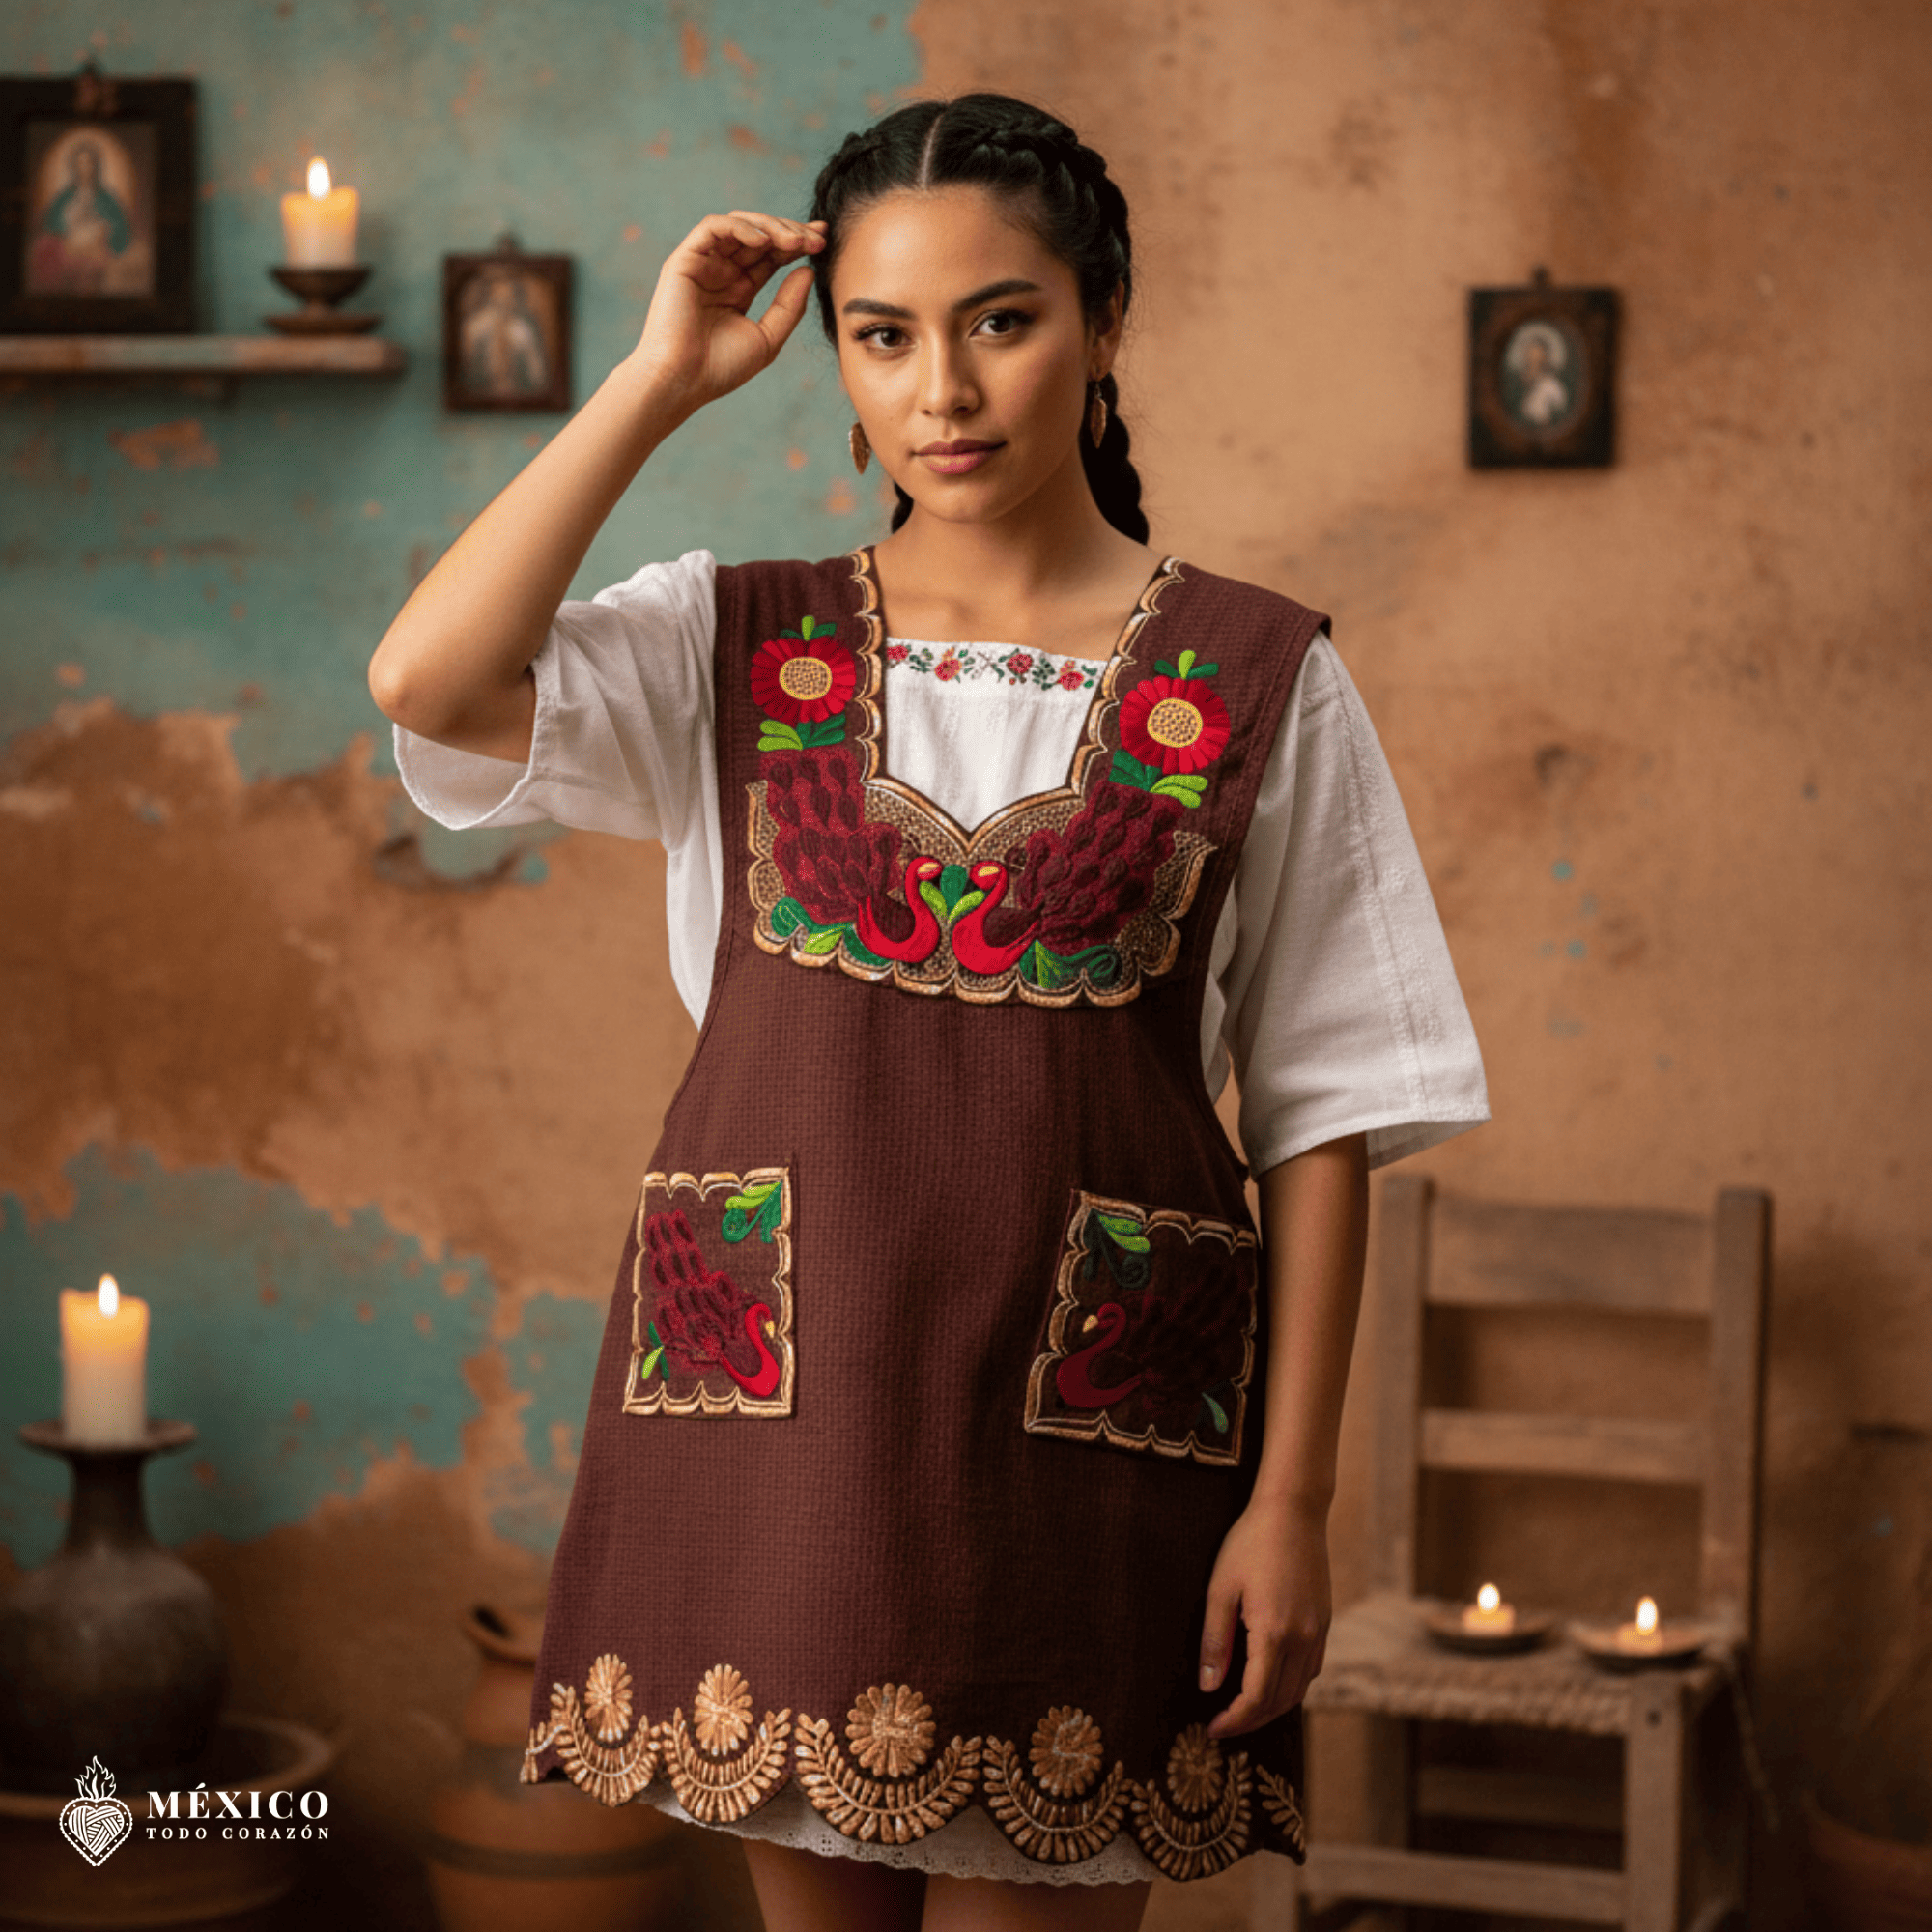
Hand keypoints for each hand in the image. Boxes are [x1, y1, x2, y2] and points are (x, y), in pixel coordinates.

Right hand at [630, 210, 825, 410]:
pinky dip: (740, 228)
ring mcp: (703, 263)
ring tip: (795, 241)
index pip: (772, 255)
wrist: (682, 381)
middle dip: (791, 232)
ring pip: (739, 225)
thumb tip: (808, 270)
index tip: (823, 242)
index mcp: (739, 288)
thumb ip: (789, 306)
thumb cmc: (720, 368)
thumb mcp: (767, 338)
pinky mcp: (684, 259)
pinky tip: (764, 241)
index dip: (797, 244)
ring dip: (770, 227)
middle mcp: (721, 271)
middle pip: (760, 235)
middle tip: (817, 239)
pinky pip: (713, 228)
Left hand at [1198, 1496, 1331, 1739]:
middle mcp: (1303, 1639)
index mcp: (1274, 1633)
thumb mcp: (1220, 1588)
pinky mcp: (1325, 1623)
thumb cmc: (1250, 1543)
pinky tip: (1270, 1682)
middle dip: (1251, 1722)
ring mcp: (1318, 1632)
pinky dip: (1291, 1687)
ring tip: (1243, 1711)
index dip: (1234, 1720)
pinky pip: (1311, 1670)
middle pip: (1280, 1702)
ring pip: (1299, 1690)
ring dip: (1272, 1708)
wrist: (1294, 1511)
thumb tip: (1209, 1687)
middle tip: (1224, 1726)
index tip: (1213, 1728)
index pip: (1256, 1698)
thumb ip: (1216, 1641)